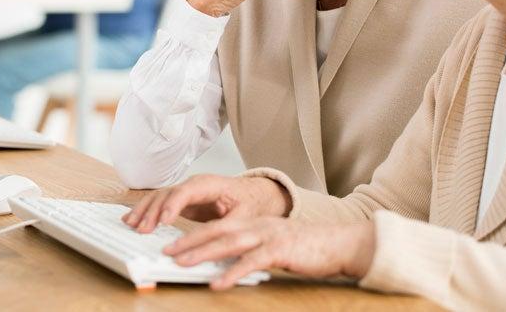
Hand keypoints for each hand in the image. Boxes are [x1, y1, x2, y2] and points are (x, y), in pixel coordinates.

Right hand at [122, 174, 291, 233]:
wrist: (254, 195)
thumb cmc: (251, 203)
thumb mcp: (246, 217)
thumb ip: (230, 228)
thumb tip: (215, 243)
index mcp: (210, 184)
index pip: (187, 191)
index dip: (173, 205)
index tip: (163, 222)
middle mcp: (194, 184)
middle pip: (168, 193)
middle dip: (153, 211)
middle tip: (141, 230)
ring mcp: (186, 191)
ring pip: (159, 196)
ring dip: (144, 210)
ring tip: (131, 225)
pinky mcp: (182, 201)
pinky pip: (160, 203)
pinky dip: (145, 210)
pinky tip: (131, 219)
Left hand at [164, 217, 375, 289]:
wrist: (338, 243)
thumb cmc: (306, 247)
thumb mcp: (274, 243)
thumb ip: (251, 249)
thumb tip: (225, 263)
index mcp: (254, 223)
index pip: (217, 226)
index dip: (193, 234)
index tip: (173, 244)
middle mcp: (258, 225)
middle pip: (217, 232)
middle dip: (189, 241)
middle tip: (167, 252)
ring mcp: (268, 236)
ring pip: (228, 243)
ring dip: (203, 254)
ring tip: (182, 264)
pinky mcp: (280, 250)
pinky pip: (251, 262)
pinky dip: (232, 273)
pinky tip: (217, 283)